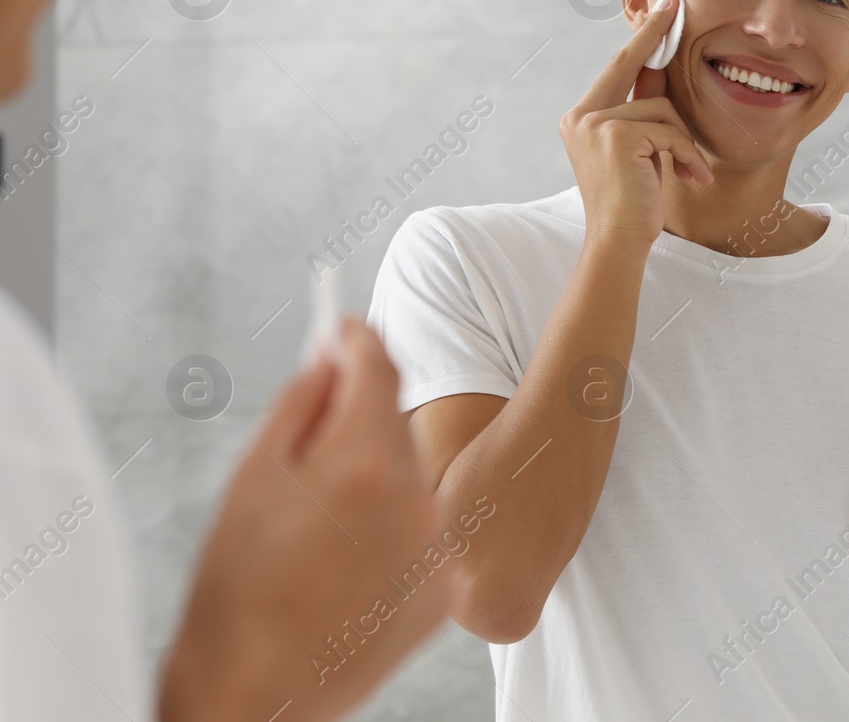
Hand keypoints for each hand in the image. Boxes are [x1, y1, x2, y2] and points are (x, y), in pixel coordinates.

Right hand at [159, 319, 452, 721]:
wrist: (256, 693)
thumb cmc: (237, 589)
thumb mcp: (252, 476)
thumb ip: (302, 401)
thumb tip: (332, 354)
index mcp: (364, 464)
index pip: (379, 366)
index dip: (357, 340)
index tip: (342, 330)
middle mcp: (416, 499)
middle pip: (395, 422)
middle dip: (357, 421)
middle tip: (312, 447)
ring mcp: (438, 546)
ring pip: (411, 477)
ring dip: (376, 481)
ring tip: (323, 531)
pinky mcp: (446, 587)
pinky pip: (423, 530)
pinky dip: (393, 531)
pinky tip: (348, 566)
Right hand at [558, 0, 713, 250]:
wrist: (619, 242)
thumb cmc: (634, 203)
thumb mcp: (641, 151)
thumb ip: (646, 113)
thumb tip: (663, 72)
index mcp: (582, 118)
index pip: (618, 68)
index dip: (643, 38)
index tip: (663, 10)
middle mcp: (581, 116)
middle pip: (631, 65)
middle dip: (656, 32)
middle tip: (677, 5)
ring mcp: (595, 123)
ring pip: (662, 108)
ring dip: (685, 142)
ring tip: (693, 171)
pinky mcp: (616, 135)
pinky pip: (669, 130)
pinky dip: (688, 154)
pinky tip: (694, 177)